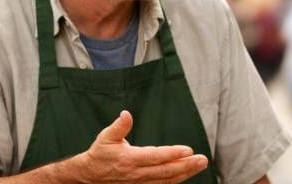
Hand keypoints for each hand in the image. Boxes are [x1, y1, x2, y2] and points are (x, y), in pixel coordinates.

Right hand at [75, 110, 207, 183]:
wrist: (88, 176)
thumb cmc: (100, 154)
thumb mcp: (105, 137)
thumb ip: (119, 126)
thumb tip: (126, 114)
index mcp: (129, 159)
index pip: (155, 157)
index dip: (172, 154)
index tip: (188, 150)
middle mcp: (136, 173)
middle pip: (165, 171)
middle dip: (185, 165)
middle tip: (202, 159)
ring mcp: (139, 183)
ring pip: (166, 180)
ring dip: (185, 173)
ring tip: (200, 165)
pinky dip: (175, 180)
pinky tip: (187, 173)